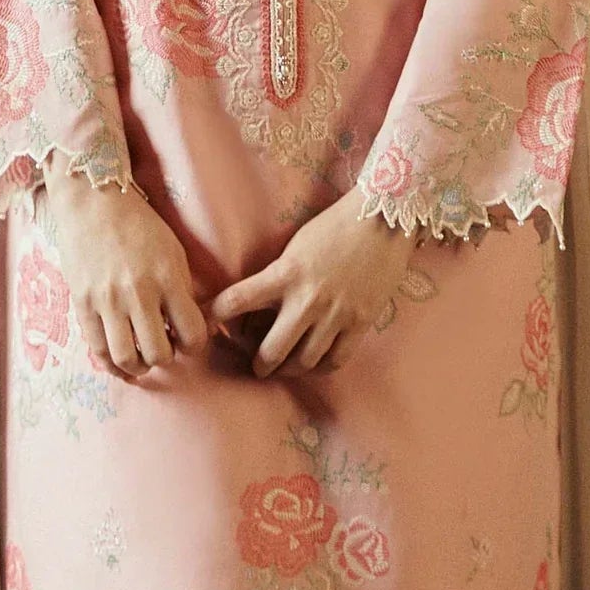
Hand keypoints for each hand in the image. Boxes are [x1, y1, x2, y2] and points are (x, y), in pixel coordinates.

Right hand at [42, 156, 208, 379]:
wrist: (94, 201)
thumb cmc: (140, 225)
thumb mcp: (174, 252)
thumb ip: (183, 290)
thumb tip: (195, 328)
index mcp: (168, 277)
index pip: (192, 333)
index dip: (195, 345)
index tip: (189, 340)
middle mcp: (138, 292)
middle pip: (159, 353)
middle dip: (166, 357)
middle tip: (164, 347)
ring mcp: (107, 300)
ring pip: (127, 359)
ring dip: (139, 367)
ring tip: (142, 359)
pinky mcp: (83, 304)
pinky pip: (98, 350)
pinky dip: (111, 364)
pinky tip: (120, 361)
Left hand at [208, 187, 415, 378]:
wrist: (382, 219)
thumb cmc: (335, 226)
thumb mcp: (296, 246)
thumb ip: (279, 275)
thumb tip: (259, 303)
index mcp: (286, 273)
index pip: (237, 300)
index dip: (216, 316)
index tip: (207, 325)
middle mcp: (307, 298)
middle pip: (272, 350)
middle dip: (259, 364)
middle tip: (256, 366)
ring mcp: (336, 313)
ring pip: (304, 361)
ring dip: (289, 370)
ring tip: (286, 368)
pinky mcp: (360, 322)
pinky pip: (336, 360)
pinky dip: (322, 368)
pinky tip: (316, 364)